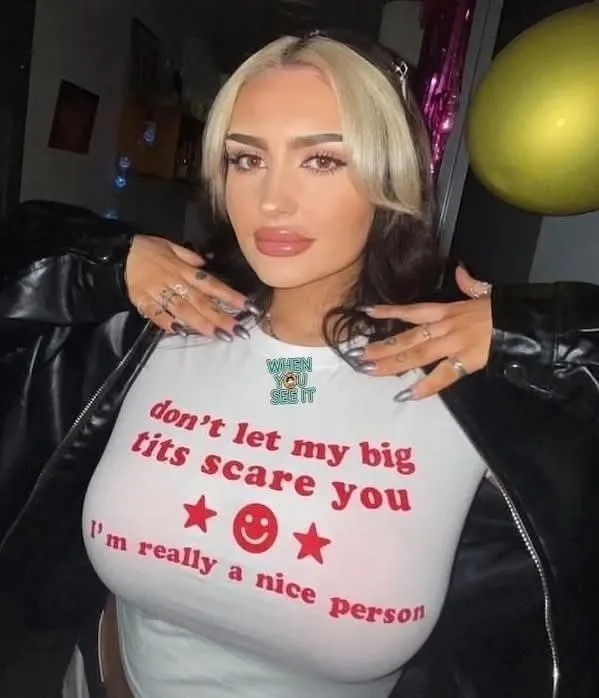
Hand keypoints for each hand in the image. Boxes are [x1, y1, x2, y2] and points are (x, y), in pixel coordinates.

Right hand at [125, 235, 257, 338]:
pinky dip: (166, 322)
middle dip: (219, 316)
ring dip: (198, 321)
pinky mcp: (142, 300)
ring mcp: (158, 291)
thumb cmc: (147, 249)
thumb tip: (206, 264)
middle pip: (201, 300)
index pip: (211, 284)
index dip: (229, 295)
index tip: (246, 306)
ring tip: (214, 334)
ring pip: (181, 308)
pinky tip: (178, 331)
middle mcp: (175, 281)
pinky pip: (155, 312)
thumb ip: (189, 256)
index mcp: (184, 269)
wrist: (117, 251)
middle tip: (236, 330)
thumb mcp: (170, 245)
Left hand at [359, 267, 491, 399]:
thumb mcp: (485, 292)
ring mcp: (453, 344)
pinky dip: (425, 386)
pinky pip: (443, 376)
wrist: (524, 320)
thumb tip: (461, 271)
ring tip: (370, 371)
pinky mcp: (466, 361)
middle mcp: (444, 326)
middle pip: (407, 338)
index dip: (389, 311)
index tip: (367, 312)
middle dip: (381, 348)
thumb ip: (469, 284)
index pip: (412, 310)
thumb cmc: (504, 307)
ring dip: (391, 364)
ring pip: (416, 355)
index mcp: (447, 311)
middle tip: (359, 356)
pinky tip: (407, 395)